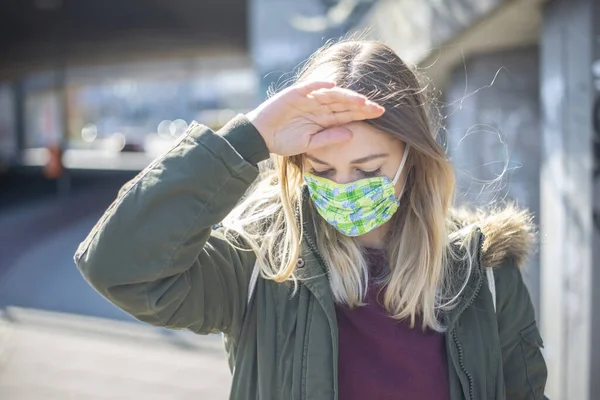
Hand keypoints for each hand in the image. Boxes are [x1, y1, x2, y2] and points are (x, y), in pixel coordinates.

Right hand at [246, 81, 384, 155]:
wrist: (260, 136)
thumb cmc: (283, 141)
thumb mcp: (309, 144)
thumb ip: (329, 138)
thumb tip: (351, 134)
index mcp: (324, 118)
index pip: (347, 114)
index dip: (363, 113)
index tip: (381, 114)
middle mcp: (319, 106)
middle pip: (344, 103)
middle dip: (361, 105)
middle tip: (379, 107)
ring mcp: (308, 99)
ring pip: (332, 94)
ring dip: (347, 96)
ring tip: (362, 100)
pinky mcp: (295, 93)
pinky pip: (310, 87)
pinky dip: (320, 85)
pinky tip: (332, 85)